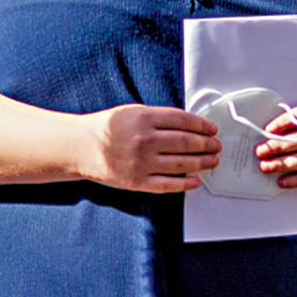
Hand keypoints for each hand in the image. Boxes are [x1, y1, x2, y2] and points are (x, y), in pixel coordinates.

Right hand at [81, 104, 219, 192]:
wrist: (80, 147)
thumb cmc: (107, 127)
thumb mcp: (133, 112)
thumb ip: (159, 117)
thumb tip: (189, 125)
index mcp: (145, 119)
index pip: (184, 121)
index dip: (203, 125)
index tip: (212, 129)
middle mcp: (146, 140)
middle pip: (187, 142)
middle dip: (207, 145)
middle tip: (216, 145)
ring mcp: (142, 163)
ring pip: (182, 164)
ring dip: (202, 163)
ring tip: (213, 161)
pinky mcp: (137, 182)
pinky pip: (168, 184)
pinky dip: (185, 183)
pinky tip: (196, 180)